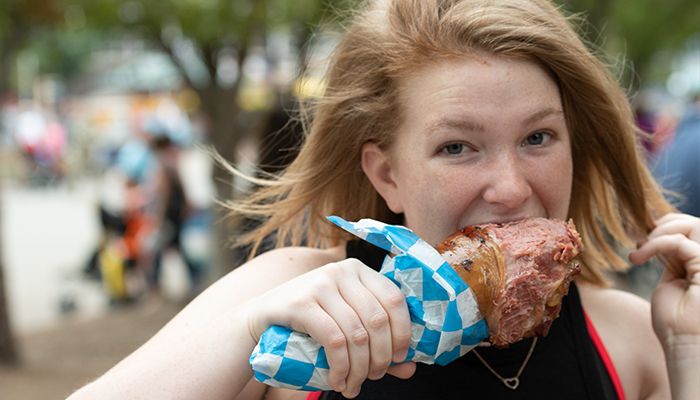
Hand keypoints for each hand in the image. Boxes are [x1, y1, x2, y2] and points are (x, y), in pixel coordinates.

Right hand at [244, 258, 414, 397]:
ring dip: (360, 368)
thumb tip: (411, 369)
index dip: (403, 332)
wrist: (261, 319)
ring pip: (356, 334)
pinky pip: (333, 340)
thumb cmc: (310, 322)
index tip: (399, 358)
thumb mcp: (346, 326)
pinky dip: (340, 367)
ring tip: (354, 385)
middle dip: (380, 357)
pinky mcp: (301, 303)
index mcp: (358, 270)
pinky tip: (338, 380)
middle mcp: (341, 271)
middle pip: (377, 320)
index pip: (394, 299)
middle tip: (373, 377)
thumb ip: (379, 344)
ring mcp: (320, 284)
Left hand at [629, 213, 699, 345]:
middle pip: (697, 224)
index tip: (643, 240)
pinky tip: (638, 257)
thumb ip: (672, 257)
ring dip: (661, 232)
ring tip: (642, 247)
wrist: (682, 345)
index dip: (669, 227)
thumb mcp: (672, 280)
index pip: (694, 231)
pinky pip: (680, 243)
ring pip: (694, 226)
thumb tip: (657, 236)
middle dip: (666, 223)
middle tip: (642, 239)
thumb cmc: (675, 321)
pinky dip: (655, 244)